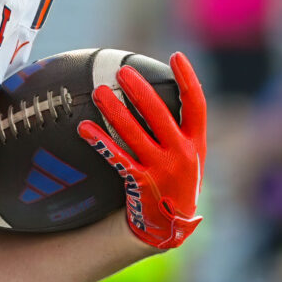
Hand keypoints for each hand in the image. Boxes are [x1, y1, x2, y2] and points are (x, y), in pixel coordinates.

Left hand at [79, 52, 207, 251]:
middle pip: (160, 115)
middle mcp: (182, 154)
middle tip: (124, 71)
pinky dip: (99, 141)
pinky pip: (116, 157)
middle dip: (141, 91)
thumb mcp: (189, 155)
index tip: (176, 56)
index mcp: (197, 142)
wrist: (170, 225)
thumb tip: (153, 93)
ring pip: (135, 133)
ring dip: (115, 111)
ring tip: (99, 92)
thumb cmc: (175, 181)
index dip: (188, 79)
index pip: (197, 105)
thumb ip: (178, 129)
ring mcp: (162, 169)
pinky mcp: (141, 183)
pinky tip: (84, 127)